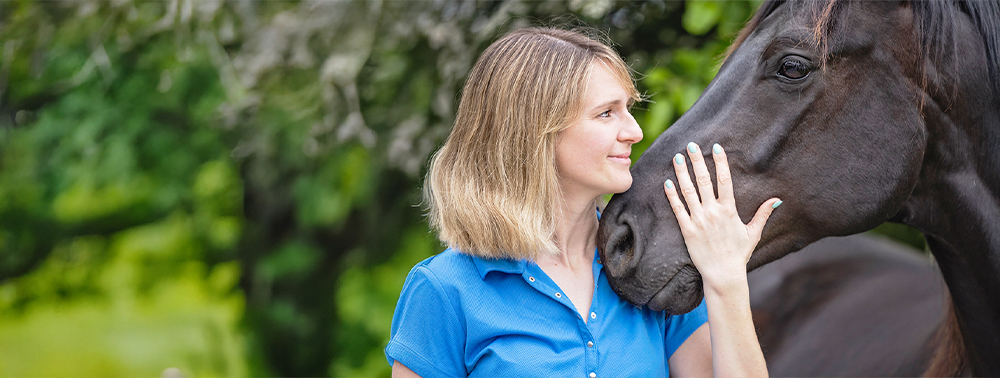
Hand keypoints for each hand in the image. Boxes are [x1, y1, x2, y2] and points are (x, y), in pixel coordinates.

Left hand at [663, 142, 780, 291]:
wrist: (723, 274)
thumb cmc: (739, 254)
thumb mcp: (753, 233)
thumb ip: (763, 214)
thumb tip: (777, 199)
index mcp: (729, 210)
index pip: (724, 180)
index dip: (720, 162)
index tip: (716, 147)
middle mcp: (713, 212)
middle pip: (703, 181)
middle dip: (697, 161)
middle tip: (691, 145)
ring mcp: (698, 220)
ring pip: (688, 191)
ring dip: (682, 173)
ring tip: (677, 157)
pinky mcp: (686, 230)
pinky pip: (677, 209)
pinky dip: (671, 195)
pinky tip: (667, 181)